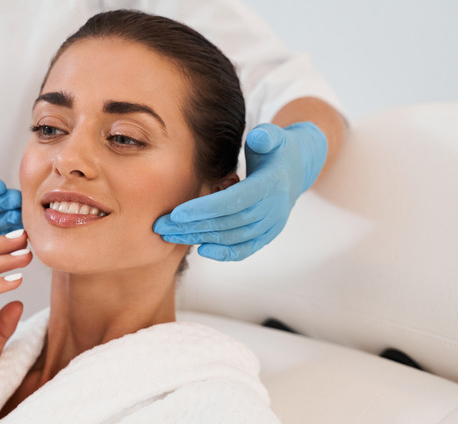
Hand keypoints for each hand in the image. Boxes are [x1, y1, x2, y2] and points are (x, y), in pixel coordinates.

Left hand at [153, 122, 326, 260]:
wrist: (296, 169)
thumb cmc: (275, 149)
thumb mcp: (273, 137)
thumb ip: (266, 136)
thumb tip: (259, 137)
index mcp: (271, 185)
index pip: (233, 202)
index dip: (204, 209)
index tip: (176, 214)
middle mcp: (273, 209)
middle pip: (228, 224)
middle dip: (192, 227)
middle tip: (161, 227)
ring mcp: (272, 225)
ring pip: (233, 239)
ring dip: (200, 239)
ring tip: (170, 236)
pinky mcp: (268, 235)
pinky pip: (245, 249)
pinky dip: (224, 253)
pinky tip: (200, 249)